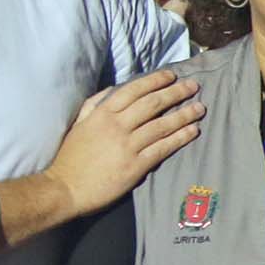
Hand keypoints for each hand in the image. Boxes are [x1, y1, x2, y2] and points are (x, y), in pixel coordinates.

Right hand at [48, 71, 203, 215]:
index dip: (155, 81)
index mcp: (102, 114)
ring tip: (200, 108)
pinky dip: (180, 138)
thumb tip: (113, 89)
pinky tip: (193, 131)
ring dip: (184, 115)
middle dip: (176, 93)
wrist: (64, 189)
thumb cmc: (71, 157)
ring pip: (162, 125)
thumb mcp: (78, 123)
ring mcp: (127, 146)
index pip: (134, 90)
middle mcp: (117, 126)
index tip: (172, 75)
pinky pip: (163, 148)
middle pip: (153, 104)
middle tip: (194, 86)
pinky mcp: (135, 165)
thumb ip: (95, 104)